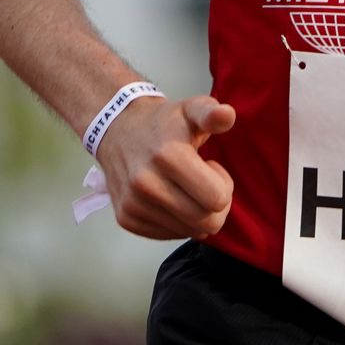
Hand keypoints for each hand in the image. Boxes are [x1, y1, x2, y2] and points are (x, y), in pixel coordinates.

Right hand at [95, 94, 236, 241]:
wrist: (117, 130)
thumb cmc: (163, 122)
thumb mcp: (191, 109)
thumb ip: (211, 113)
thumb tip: (226, 115)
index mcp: (167, 156)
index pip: (217, 199)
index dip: (224, 185)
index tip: (210, 167)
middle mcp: (146, 184)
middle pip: (206, 222)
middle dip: (215, 204)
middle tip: (203, 181)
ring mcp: (133, 204)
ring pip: (189, 232)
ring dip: (196, 212)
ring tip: (184, 186)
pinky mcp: (126, 218)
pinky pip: (169, 235)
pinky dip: (177, 221)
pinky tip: (170, 196)